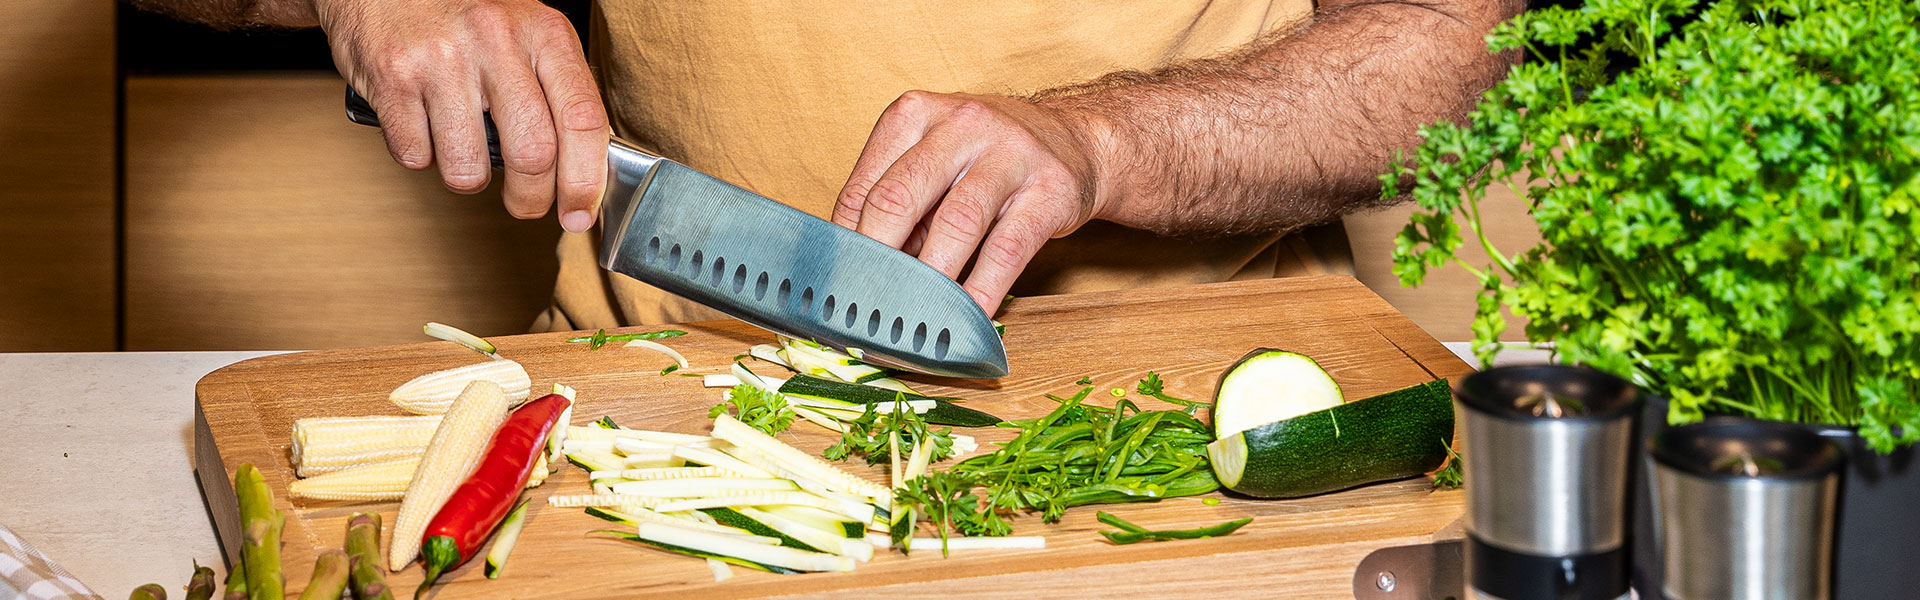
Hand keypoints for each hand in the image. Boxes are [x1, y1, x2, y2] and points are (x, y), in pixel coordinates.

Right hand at [316, 0, 608, 231]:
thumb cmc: (465, 14)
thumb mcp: (526, 33)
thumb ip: (558, 90)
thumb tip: (587, 169)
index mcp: (543, 31)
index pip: (583, 119)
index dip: (586, 181)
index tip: (579, 214)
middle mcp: (496, 39)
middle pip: (533, 154)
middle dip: (531, 199)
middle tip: (526, 205)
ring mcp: (442, 58)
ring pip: (469, 168)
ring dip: (469, 178)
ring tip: (464, 151)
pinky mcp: (393, 76)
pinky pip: (416, 156)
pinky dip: (422, 156)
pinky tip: (424, 125)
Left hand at [832, 92, 1108, 312]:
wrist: (1077, 141)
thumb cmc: (988, 159)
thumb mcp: (934, 159)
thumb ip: (899, 204)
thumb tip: (857, 270)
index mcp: (916, 114)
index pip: (866, 186)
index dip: (847, 243)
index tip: (839, 287)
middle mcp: (961, 124)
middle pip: (900, 197)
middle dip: (876, 259)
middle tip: (863, 305)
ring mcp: (1010, 153)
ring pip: (956, 224)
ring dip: (929, 280)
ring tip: (910, 318)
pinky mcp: (1050, 190)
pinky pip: (1008, 250)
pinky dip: (982, 290)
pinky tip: (967, 318)